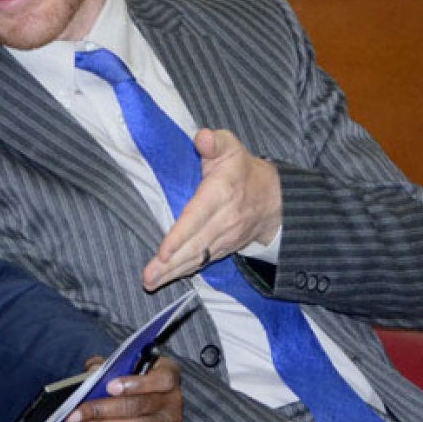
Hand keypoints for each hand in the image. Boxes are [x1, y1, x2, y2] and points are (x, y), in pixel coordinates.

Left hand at [63, 355, 180, 421]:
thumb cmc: (138, 377)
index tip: (109, 387)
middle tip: (79, 412)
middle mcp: (172, 401)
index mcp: (168, 375)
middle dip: (105, 410)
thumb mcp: (129, 364)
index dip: (135, 383)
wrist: (156, 399)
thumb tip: (93, 371)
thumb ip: (110, 364)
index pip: (160, 379)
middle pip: (140, 407)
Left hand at [143, 128, 281, 290]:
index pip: (197, 218)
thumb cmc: (241, 168)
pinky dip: (185, 272)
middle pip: (194, 246)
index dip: (180, 236)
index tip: (164, 252)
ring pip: (197, 258)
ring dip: (174, 273)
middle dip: (170, 263)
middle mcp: (224, 220)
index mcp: (221, 193)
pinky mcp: (224, 247)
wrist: (274, 197)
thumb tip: (202, 138)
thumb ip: (214, 142)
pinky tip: (167, 279)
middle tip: (148, 277)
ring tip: (151, 282)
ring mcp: (225, 237)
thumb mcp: (230, 147)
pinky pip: (203, 262)